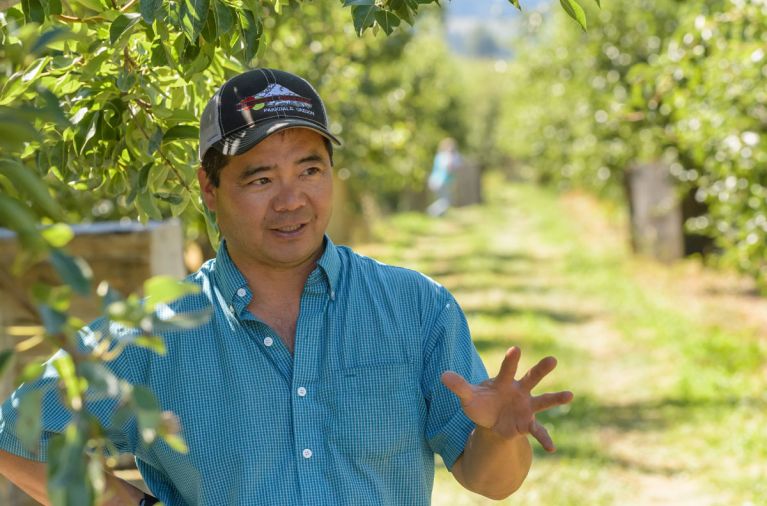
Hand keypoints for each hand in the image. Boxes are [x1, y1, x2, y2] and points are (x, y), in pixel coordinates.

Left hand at [441, 346, 572, 451]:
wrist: (491, 421)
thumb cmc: (481, 403)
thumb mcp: (468, 397)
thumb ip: (459, 386)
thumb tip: (442, 375)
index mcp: (504, 382)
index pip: (507, 369)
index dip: (511, 359)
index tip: (515, 349)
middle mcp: (519, 391)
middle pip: (531, 377)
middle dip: (541, 369)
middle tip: (552, 359)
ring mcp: (526, 407)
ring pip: (544, 400)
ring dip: (556, 398)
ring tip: (570, 394)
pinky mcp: (528, 424)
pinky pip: (538, 431)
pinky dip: (545, 439)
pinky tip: (551, 449)